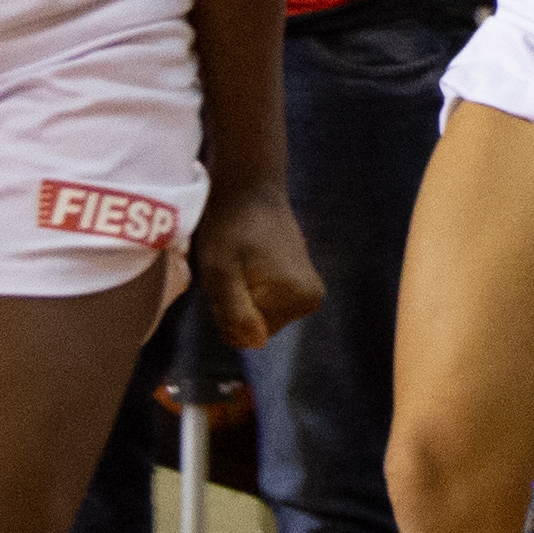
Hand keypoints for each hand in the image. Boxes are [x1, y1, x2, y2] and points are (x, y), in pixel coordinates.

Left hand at [189, 181, 322, 350]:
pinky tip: (245, 261)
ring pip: (259, 313)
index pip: (250, 334)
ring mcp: (308, 290)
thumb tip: (255, 344)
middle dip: (235, 303)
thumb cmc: (232, 226)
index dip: (228, 311)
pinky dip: (249, 286)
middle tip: (229, 270)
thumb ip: (236, 311)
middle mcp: (312, 300)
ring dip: (240, 294)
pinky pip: (265, 299)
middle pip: (258, 325)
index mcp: (299, 299)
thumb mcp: (221, 271)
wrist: (250, 188)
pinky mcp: (301, 280)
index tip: (228, 278)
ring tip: (236, 263)